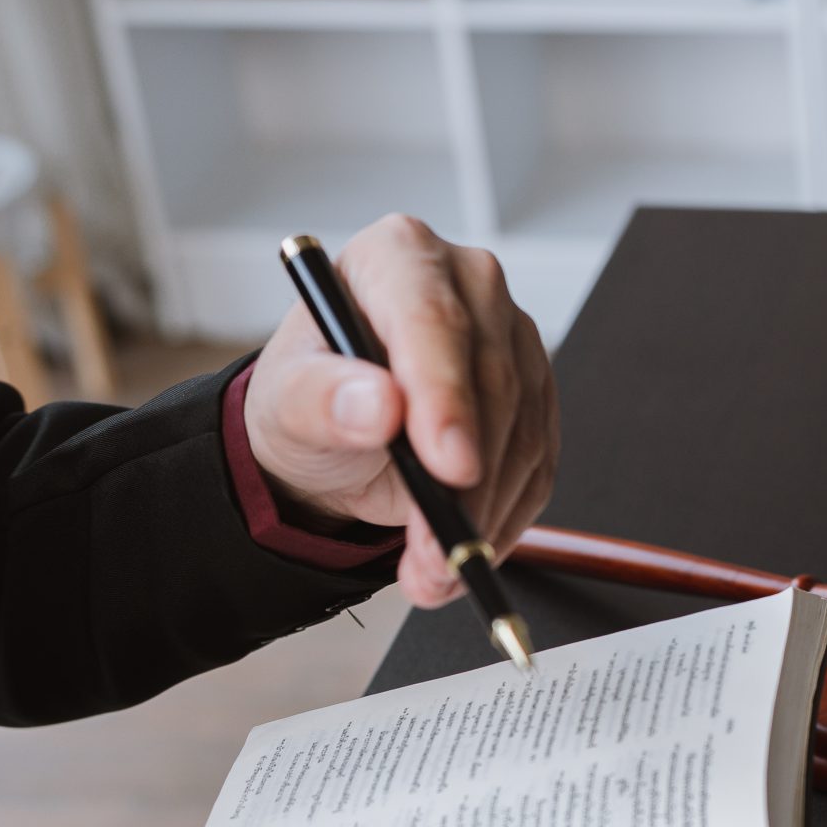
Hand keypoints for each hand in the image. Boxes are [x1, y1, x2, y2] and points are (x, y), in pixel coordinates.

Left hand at [243, 215, 559, 607]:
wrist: (338, 434)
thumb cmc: (312, 400)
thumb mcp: (286, 402)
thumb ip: (321, 399)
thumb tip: (375, 405)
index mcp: (399, 257)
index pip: (435, 322)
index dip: (446, 400)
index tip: (448, 469)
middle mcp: (468, 285)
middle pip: (491, 382)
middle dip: (466, 483)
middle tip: (434, 552)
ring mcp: (512, 337)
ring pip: (524, 431)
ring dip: (485, 515)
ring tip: (435, 569)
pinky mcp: (538, 392)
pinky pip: (540, 463)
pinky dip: (507, 517)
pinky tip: (466, 547)